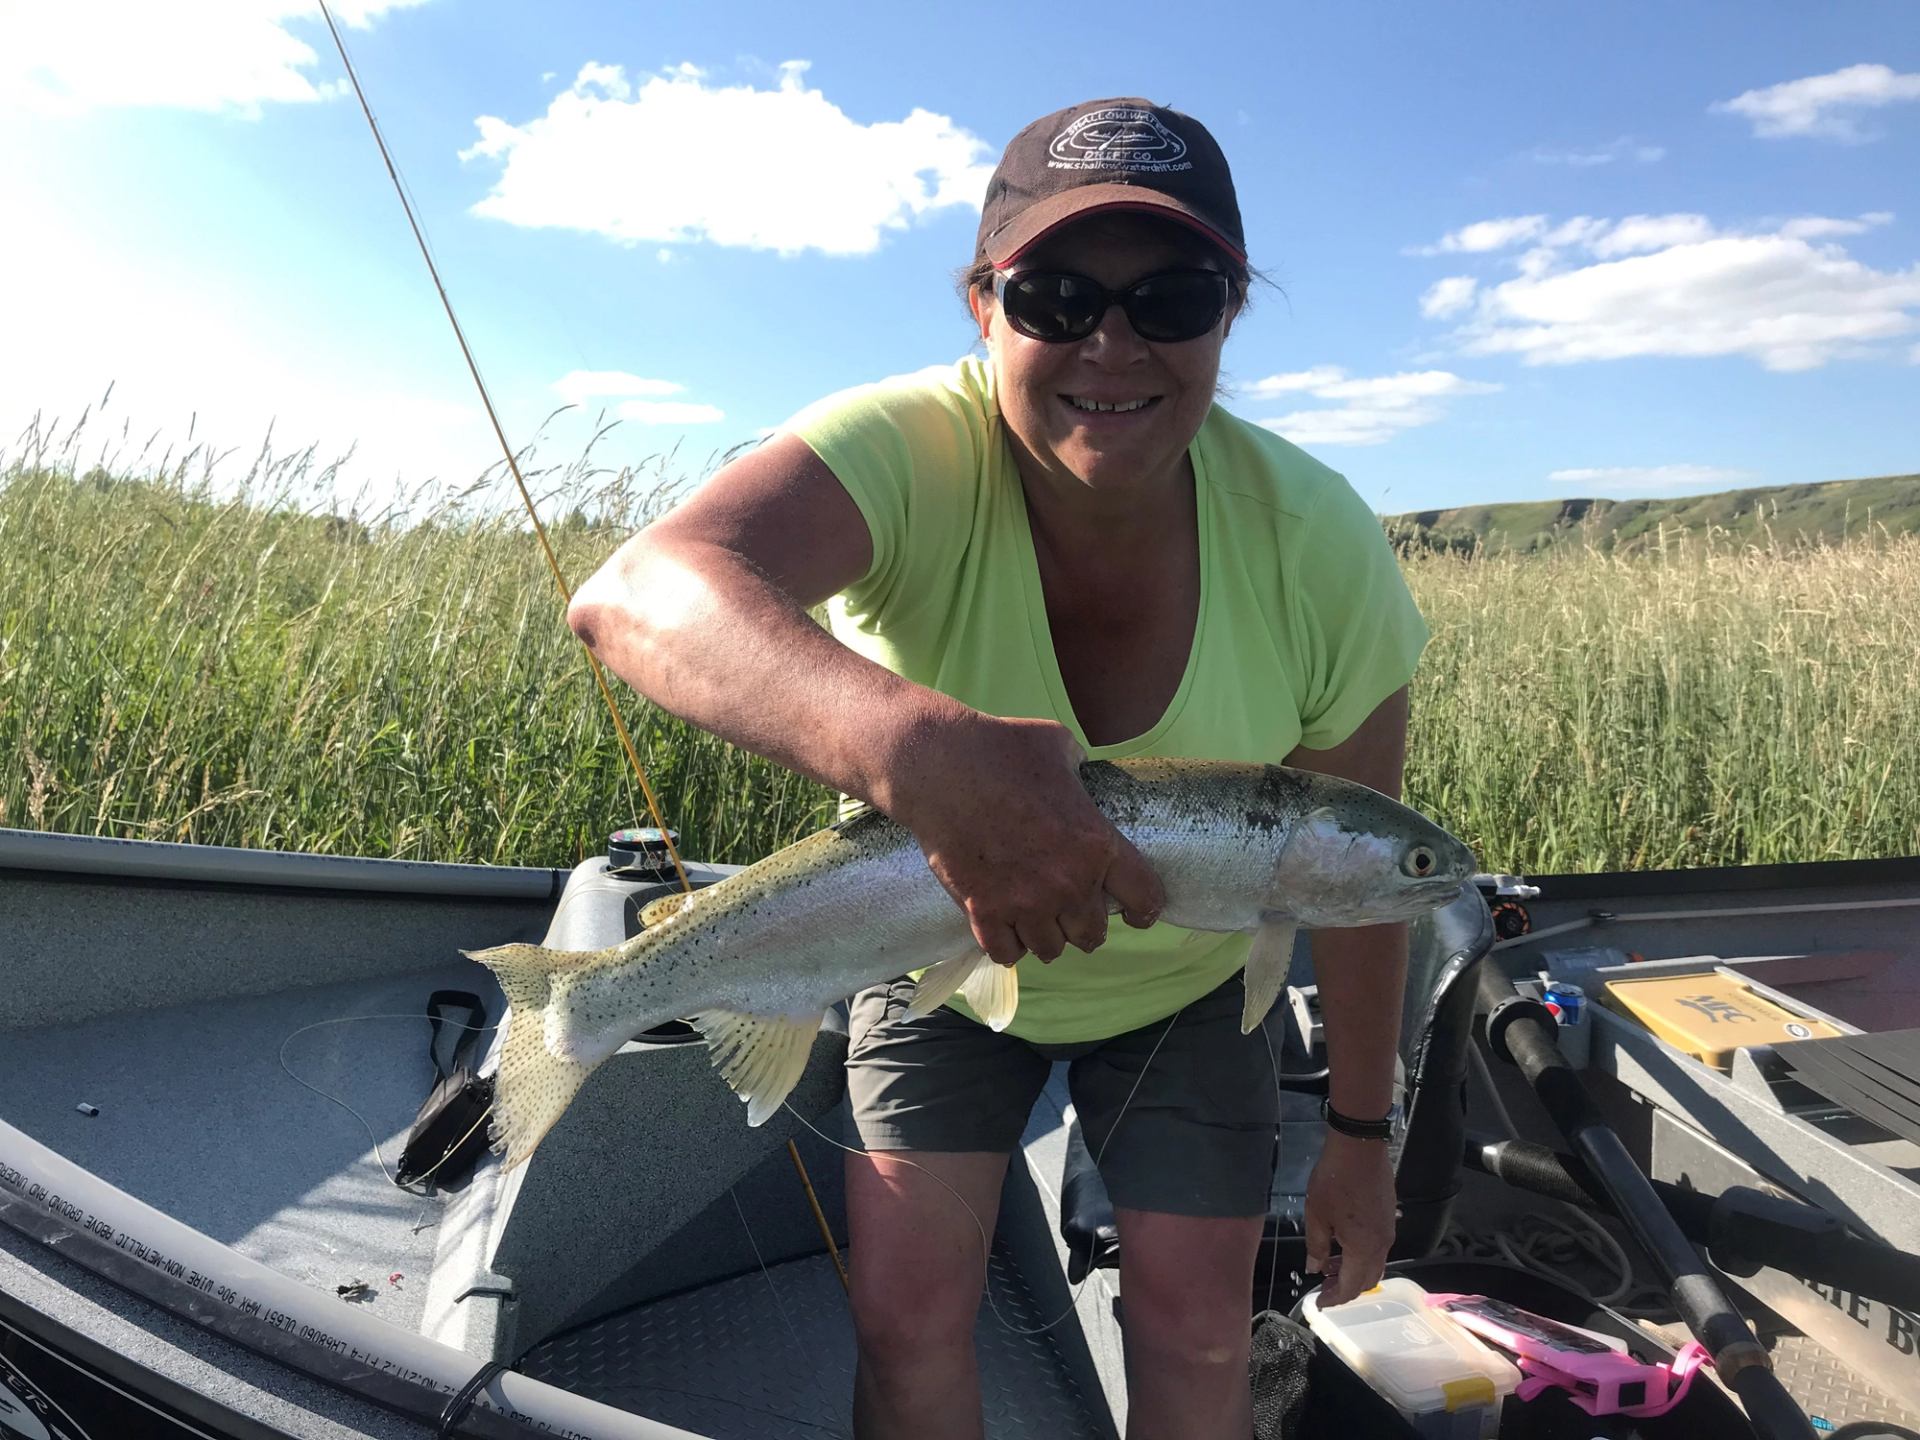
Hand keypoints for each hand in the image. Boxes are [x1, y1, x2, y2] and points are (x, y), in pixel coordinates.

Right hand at [885, 712, 1163, 965]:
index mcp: (1097, 843)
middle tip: (1070, 910)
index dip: (1143, 909)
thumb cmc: (1000, 747)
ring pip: (1051, 949)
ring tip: (1035, 919)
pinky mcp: (983, 912)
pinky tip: (1004, 927)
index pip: (1144, 898)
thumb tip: (1079, 774)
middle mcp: (1067, 883)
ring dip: (1046, 936)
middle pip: (1093, 934)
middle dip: (1084, 923)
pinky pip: (1007, 953)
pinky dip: (1008, 944)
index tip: (1135, 913)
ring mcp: (1024, 903)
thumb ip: (1078, 769)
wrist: (939, 766)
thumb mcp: (1058, 745)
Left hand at [1302, 1132, 1397, 1306]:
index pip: (1352, 1286)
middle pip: (1368, 1279)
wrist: (1359, 1148)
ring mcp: (1389, 1230)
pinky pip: (1377, 1247)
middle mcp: (1382, 1245)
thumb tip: (1314, 1268)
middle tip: (1323, 1286)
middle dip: (1346, 1288)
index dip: (1335, 1298)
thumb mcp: (1316, 1215)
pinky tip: (1343, 1243)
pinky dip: (1361, 1254)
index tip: (1319, 1302)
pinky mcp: (1389, 1216)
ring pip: (1374, 1263)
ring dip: (1353, 1270)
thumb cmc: (1333, 1181)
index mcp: (1364, 1249)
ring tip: (1329, 1264)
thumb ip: (1316, 1246)